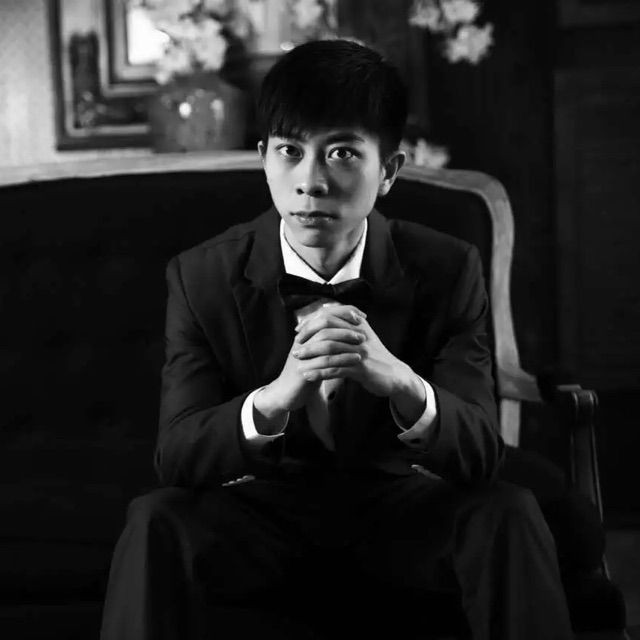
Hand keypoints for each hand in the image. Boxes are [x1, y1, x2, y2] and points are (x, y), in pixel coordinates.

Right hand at [255, 304, 365, 415]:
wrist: (288, 393)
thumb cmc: (307, 371)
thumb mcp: (317, 352)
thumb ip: (328, 339)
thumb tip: (347, 324)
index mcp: (305, 334)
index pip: (324, 314)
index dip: (342, 312)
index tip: (360, 315)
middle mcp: (302, 340)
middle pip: (323, 323)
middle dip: (345, 324)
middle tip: (363, 327)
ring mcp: (302, 355)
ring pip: (324, 340)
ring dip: (345, 338)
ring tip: (362, 341)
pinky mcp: (303, 370)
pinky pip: (325, 361)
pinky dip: (342, 358)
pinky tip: (355, 359)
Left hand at [294, 304, 418, 399]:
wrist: (394, 374)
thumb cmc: (373, 354)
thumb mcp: (362, 333)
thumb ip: (343, 321)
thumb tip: (323, 307)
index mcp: (357, 324)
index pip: (329, 316)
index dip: (311, 323)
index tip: (298, 331)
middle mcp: (359, 335)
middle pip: (327, 331)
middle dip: (308, 339)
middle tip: (295, 348)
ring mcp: (360, 352)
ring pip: (330, 351)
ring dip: (311, 357)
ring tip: (297, 363)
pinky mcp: (361, 369)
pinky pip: (336, 369)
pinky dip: (320, 372)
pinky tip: (309, 375)